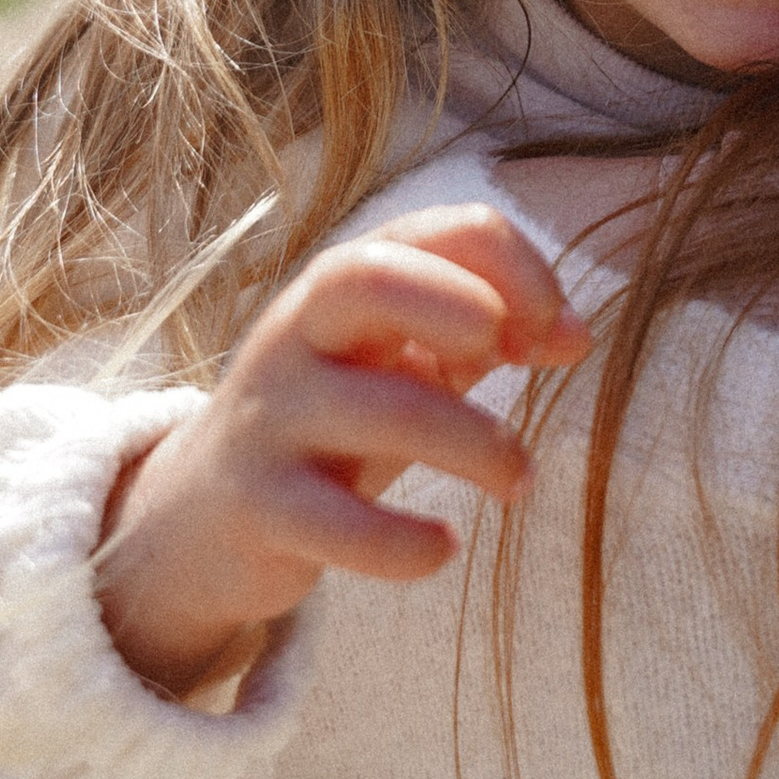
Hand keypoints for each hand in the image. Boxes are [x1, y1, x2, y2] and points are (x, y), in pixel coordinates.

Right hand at [95, 203, 589, 698]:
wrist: (202, 515)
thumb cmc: (331, 420)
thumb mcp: (399, 360)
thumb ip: (486, 334)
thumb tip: (576, 335)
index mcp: (343, 285)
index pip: (436, 230)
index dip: (517, 268)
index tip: (557, 331)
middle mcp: (297, 333)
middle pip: (368, 275)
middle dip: (458, 304)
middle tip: (518, 354)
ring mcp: (272, 418)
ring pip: (381, 408)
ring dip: (477, 443)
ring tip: (520, 479)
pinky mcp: (259, 507)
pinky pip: (337, 523)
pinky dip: (403, 541)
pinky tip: (441, 547)